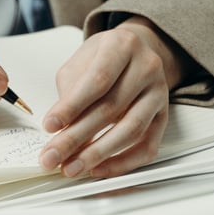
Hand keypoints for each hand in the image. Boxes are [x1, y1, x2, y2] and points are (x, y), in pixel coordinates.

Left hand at [38, 17, 186, 179]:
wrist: (137, 51)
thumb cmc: (104, 57)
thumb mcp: (81, 61)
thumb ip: (70, 91)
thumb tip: (59, 129)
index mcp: (122, 45)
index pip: (97, 80)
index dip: (72, 106)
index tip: (49, 126)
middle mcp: (146, 67)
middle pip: (111, 109)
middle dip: (77, 137)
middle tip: (53, 156)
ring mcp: (158, 93)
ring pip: (131, 131)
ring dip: (98, 154)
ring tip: (72, 167)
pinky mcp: (164, 117)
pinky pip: (147, 147)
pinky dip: (123, 163)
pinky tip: (100, 169)